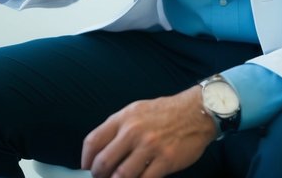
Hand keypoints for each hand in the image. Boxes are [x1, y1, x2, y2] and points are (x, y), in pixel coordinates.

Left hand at [80, 88, 214, 177]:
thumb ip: (118, 128)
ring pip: (122, 175)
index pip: (93, 141)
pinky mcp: (165, 160)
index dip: (85, 159)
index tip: (86, 167)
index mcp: (123, 118)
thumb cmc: (164, 112)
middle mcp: (133, 132)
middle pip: (104, 161)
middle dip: (98, 175)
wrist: (196, 112)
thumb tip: (100, 150)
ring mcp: (149, 147)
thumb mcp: (135, 110)